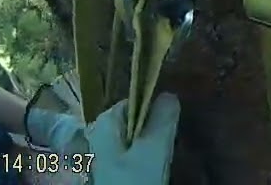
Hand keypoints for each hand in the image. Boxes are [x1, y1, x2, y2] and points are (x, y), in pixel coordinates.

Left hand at [27, 94, 179, 184]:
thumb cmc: (133, 181)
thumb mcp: (153, 149)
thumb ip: (162, 119)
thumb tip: (169, 94)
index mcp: (104, 121)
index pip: (135, 101)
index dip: (155, 109)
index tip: (170, 124)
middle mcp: (100, 132)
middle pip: (136, 120)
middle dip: (154, 129)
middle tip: (166, 145)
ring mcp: (104, 153)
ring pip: (137, 139)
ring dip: (151, 146)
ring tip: (160, 159)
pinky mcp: (112, 169)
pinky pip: (133, 155)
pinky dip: (144, 160)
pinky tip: (150, 171)